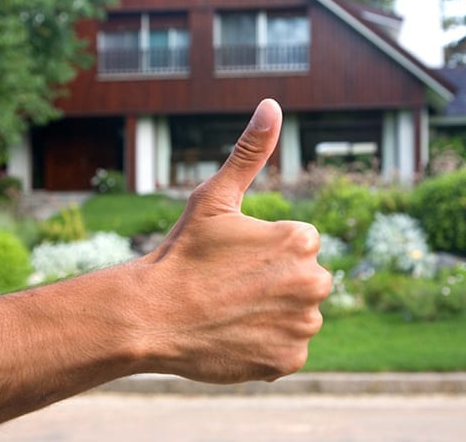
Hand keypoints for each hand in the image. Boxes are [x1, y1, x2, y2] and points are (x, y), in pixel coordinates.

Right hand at [137, 99, 331, 382]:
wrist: (151, 316)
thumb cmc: (182, 253)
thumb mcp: (214, 198)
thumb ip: (250, 152)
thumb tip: (272, 104)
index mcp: (301, 240)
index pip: (299, 245)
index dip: (264, 252)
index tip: (233, 260)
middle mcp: (314, 282)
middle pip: (303, 280)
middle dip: (276, 282)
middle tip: (230, 287)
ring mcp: (303, 326)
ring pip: (297, 315)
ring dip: (273, 314)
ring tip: (230, 311)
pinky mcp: (289, 360)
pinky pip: (286, 348)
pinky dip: (266, 345)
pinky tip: (234, 335)